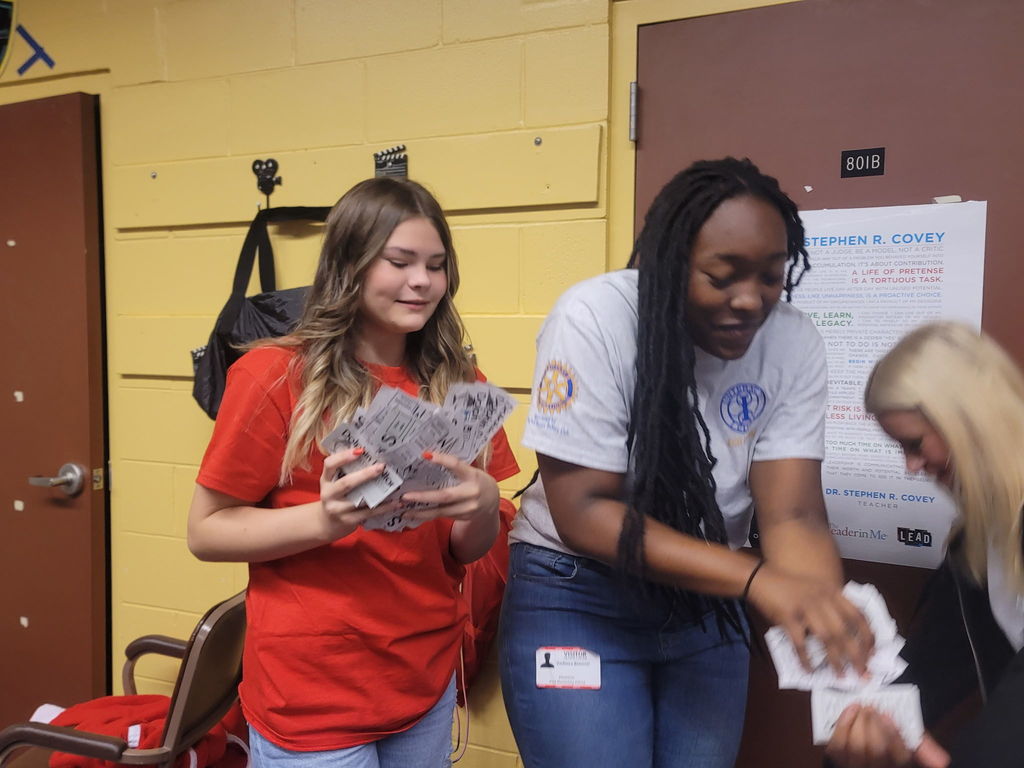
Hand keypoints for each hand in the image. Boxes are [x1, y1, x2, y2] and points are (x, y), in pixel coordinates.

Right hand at [319, 448, 398, 539]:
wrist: (326, 524)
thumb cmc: (336, 496)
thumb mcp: (334, 482)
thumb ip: (346, 470)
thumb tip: (369, 453)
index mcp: (326, 479)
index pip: (329, 464)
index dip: (343, 457)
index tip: (361, 450)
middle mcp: (329, 494)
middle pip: (346, 483)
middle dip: (365, 475)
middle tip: (381, 467)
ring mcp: (337, 509)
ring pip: (359, 500)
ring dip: (378, 493)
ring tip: (395, 486)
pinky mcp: (348, 521)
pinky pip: (368, 513)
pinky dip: (383, 508)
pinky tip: (395, 503)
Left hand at [399, 451, 499, 522]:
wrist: (492, 503)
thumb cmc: (476, 481)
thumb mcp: (471, 471)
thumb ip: (455, 468)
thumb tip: (428, 457)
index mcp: (473, 476)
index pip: (457, 465)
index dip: (442, 460)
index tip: (425, 455)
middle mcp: (471, 493)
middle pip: (445, 496)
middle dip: (423, 497)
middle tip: (405, 496)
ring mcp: (467, 508)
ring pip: (440, 511)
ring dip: (420, 511)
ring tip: (403, 510)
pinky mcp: (462, 517)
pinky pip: (441, 516)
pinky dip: (426, 515)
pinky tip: (413, 514)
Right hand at [746, 562, 873, 674]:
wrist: (761, 578)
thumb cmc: (789, 586)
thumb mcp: (816, 588)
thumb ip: (832, 605)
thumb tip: (846, 634)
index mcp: (832, 592)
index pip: (858, 615)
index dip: (868, 636)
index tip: (873, 653)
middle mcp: (822, 599)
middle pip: (845, 631)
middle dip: (857, 655)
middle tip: (863, 673)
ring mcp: (805, 608)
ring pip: (827, 638)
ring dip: (836, 660)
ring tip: (841, 676)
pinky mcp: (788, 617)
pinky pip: (800, 642)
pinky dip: (806, 658)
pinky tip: (810, 670)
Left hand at [826, 705, 949, 767]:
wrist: (866, 746)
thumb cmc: (890, 742)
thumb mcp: (911, 744)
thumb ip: (924, 747)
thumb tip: (943, 761)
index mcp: (899, 765)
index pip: (900, 757)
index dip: (893, 736)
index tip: (887, 715)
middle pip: (876, 753)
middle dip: (873, 726)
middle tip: (871, 707)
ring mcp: (855, 767)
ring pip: (855, 750)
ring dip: (856, 724)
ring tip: (860, 707)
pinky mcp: (838, 761)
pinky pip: (837, 747)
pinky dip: (842, 726)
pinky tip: (849, 711)